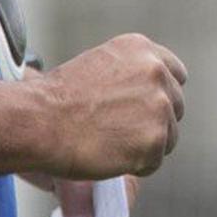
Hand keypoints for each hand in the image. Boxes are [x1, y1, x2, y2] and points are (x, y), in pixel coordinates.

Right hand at [38, 33, 186, 178]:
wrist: (40, 120)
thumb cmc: (58, 98)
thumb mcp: (99, 65)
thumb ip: (130, 74)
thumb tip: (143, 94)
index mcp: (142, 50)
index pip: (175, 74)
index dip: (162, 94)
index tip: (148, 107)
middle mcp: (156, 72)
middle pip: (175, 106)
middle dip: (154, 121)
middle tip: (122, 132)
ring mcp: (159, 105)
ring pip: (169, 136)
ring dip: (146, 145)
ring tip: (111, 144)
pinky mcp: (155, 139)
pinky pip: (154, 161)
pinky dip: (136, 166)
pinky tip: (110, 156)